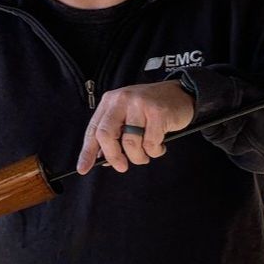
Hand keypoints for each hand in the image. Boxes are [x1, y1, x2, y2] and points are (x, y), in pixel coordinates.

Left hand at [76, 81, 194, 173]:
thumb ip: (114, 133)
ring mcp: (140, 105)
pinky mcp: (158, 113)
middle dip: (113, 157)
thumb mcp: (127, 115)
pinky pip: (151, 144)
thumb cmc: (150, 108)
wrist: (180, 94)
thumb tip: (101, 159)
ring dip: (138, 157)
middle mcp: (122, 100)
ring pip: (130, 143)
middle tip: (121, 167)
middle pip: (107, 135)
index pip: (93, 129)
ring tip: (145, 154)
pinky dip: (155, 151)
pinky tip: (159, 146)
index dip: (87, 152)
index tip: (83, 168)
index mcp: (110, 101)